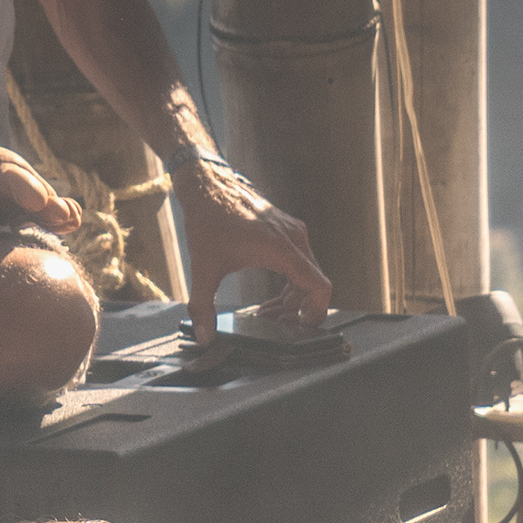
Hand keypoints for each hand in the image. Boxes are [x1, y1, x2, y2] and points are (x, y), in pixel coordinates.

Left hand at [173, 157, 330, 331]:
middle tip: (273, 327)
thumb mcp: (203, 266)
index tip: (300, 328)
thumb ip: (203, 306)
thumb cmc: (208, 220)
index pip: (319, 286)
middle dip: (297, 311)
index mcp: (281, 248)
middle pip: (313, 285)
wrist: (207, 184)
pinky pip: (300, 265)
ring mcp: (294, 233)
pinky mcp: (288, 231)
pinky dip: (289, 285)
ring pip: (307, 276)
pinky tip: (269, 299)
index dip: (316, 312)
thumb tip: (203, 339)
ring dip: (292, 301)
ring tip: (267, 316)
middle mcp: (294, 239)